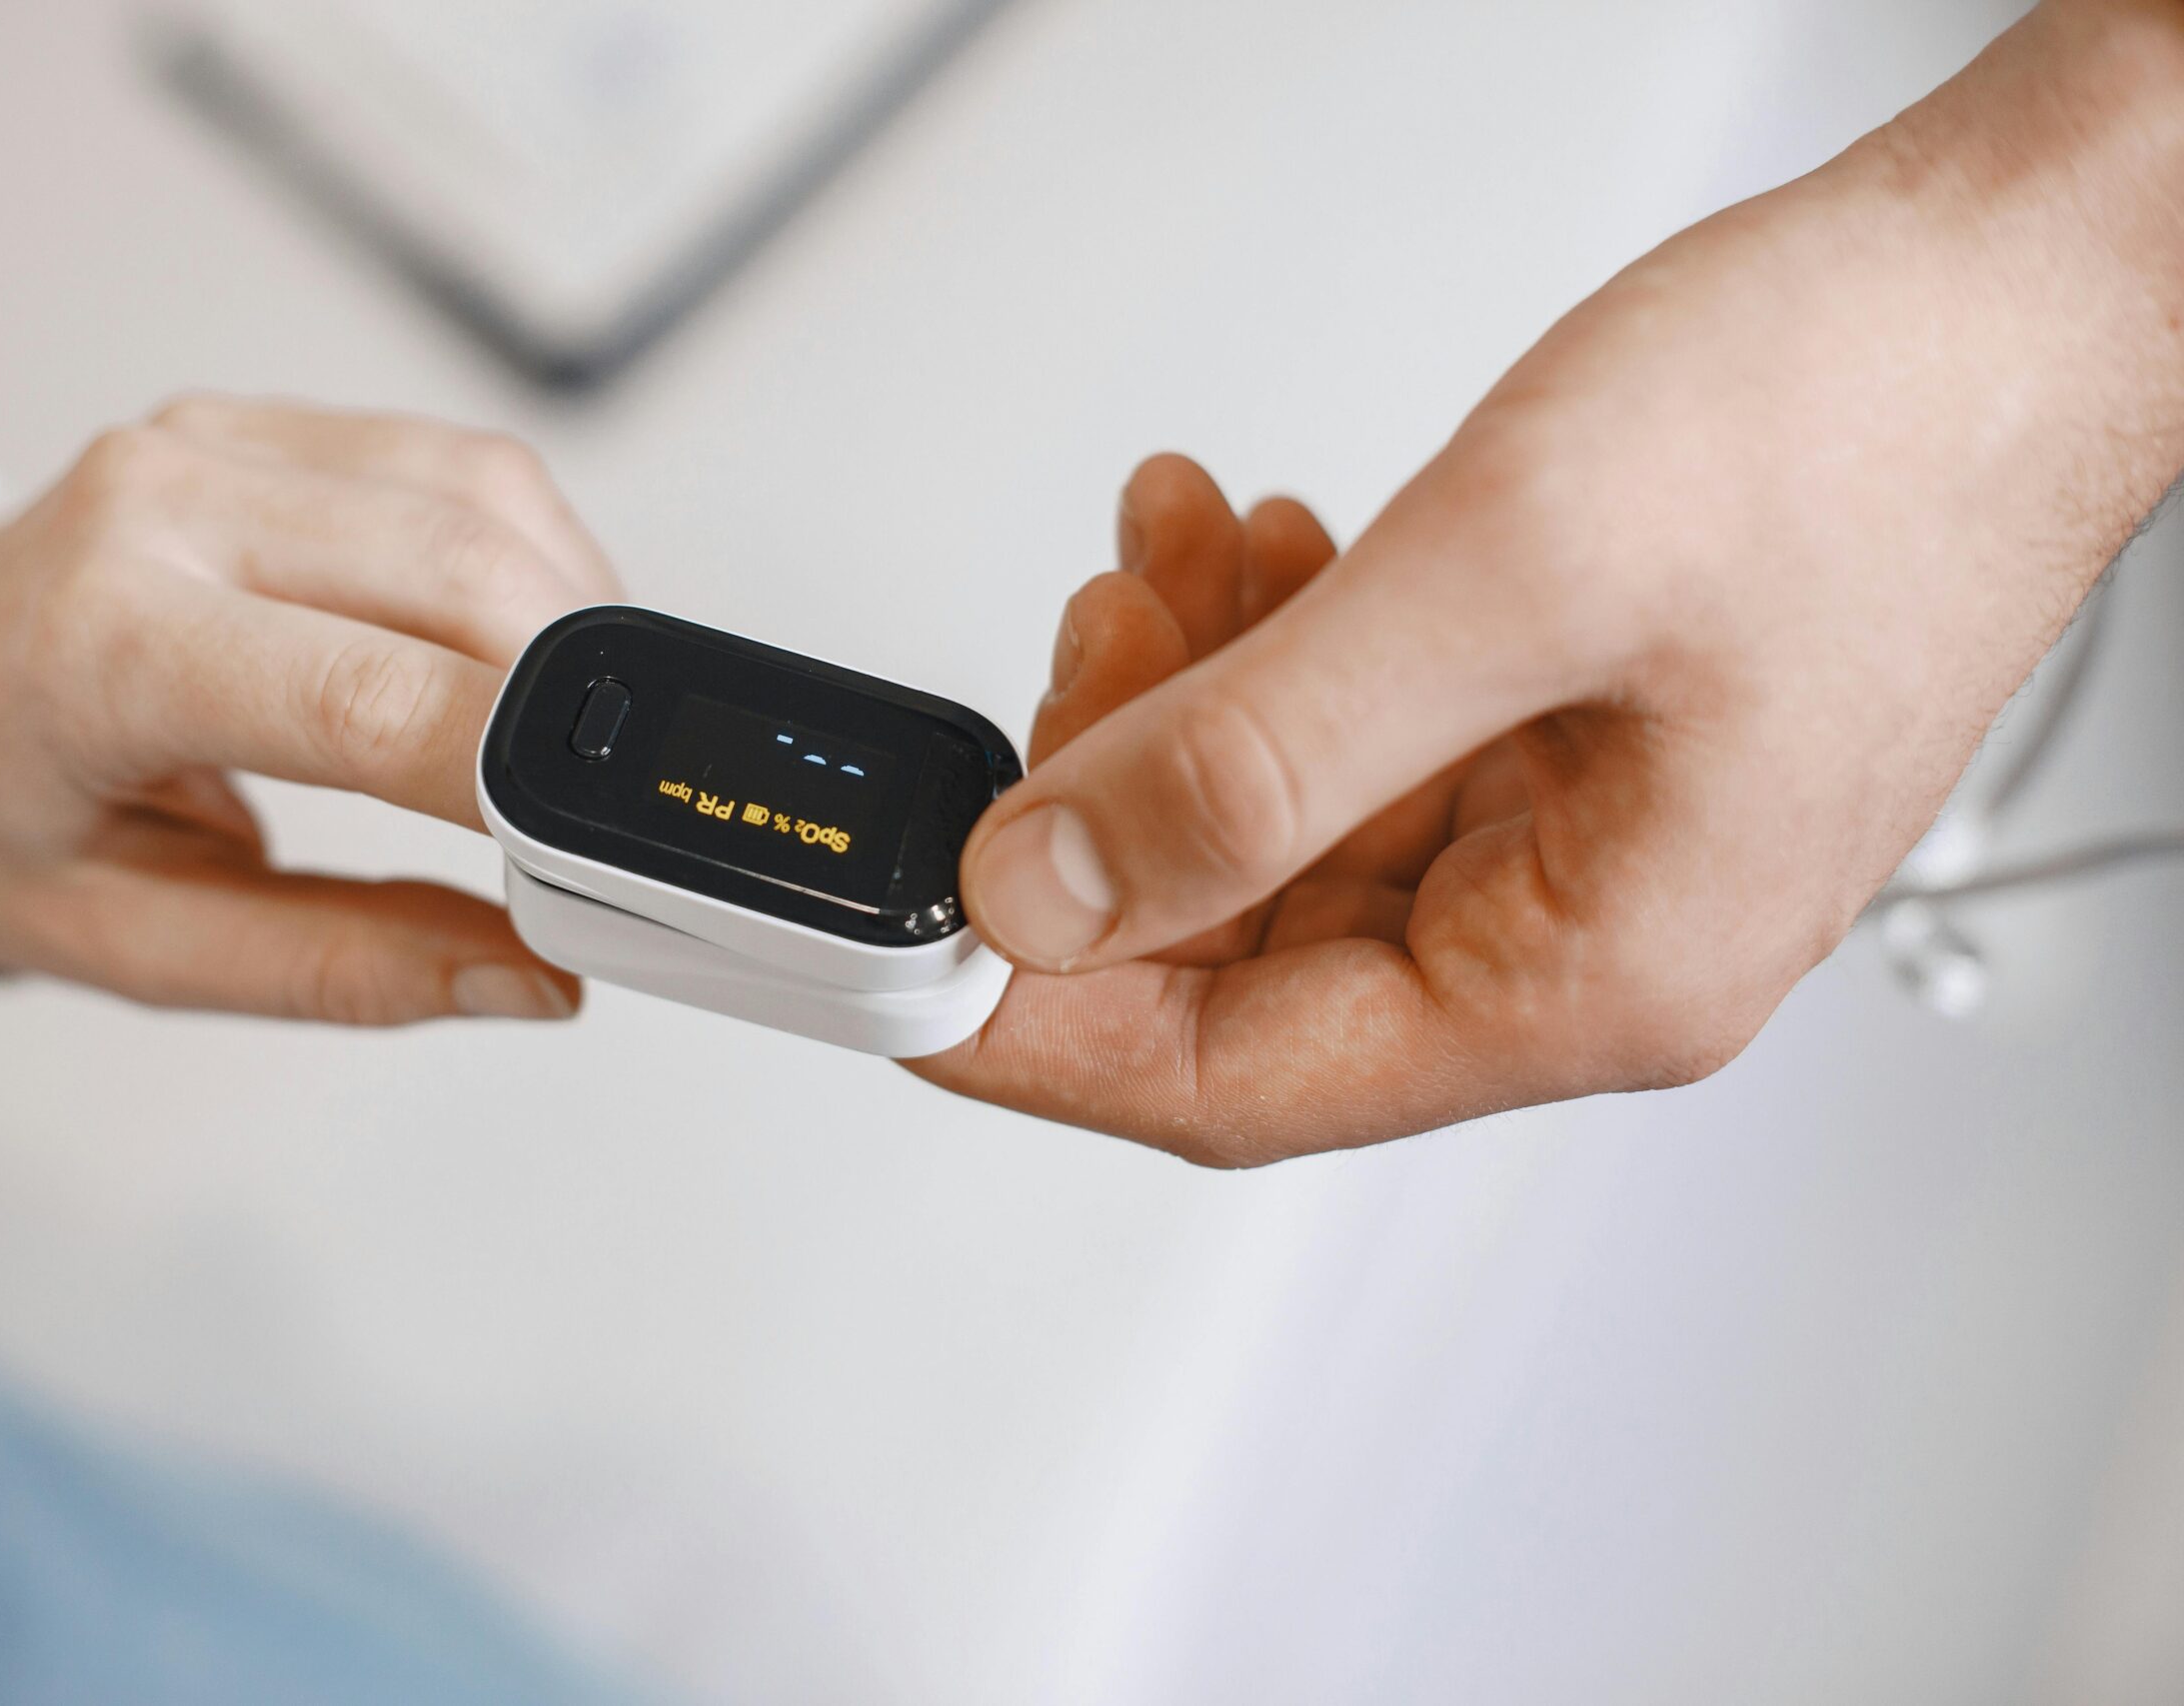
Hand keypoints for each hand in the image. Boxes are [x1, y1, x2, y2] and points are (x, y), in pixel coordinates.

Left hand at [0, 398, 620, 1022]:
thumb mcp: (135, 949)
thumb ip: (342, 966)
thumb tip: (528, 972)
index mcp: (99, 646)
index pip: (368, 698)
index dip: (519, 774)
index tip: (609, 850)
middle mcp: (155, 507)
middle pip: (457, 569)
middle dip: (581, 696)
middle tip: (622, 811)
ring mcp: (209, 444)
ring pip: (480, 494)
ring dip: (569, 616)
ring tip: (574, 737)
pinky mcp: (259, 425)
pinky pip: (450, 464)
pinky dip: (526, 557)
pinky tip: (518, 651)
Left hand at [911, 1, 2183, 1161]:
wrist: (2029, 280)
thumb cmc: (1864, 414)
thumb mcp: (1502, 580)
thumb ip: (1250, 758)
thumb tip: (1046, 894)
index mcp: (1592, 980)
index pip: (1230, 1083)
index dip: (1033, 1025)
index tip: (892, 953)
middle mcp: (1588, 944)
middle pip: (1244, 956)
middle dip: (1115, 801)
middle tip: (1070, 650)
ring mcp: (1583, 844)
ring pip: (1292, 834)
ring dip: (1189, 698)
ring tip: (1162, 550)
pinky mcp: (1572, 742)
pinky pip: (1363, 747)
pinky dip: (1276, 653)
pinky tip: (1248, 550)